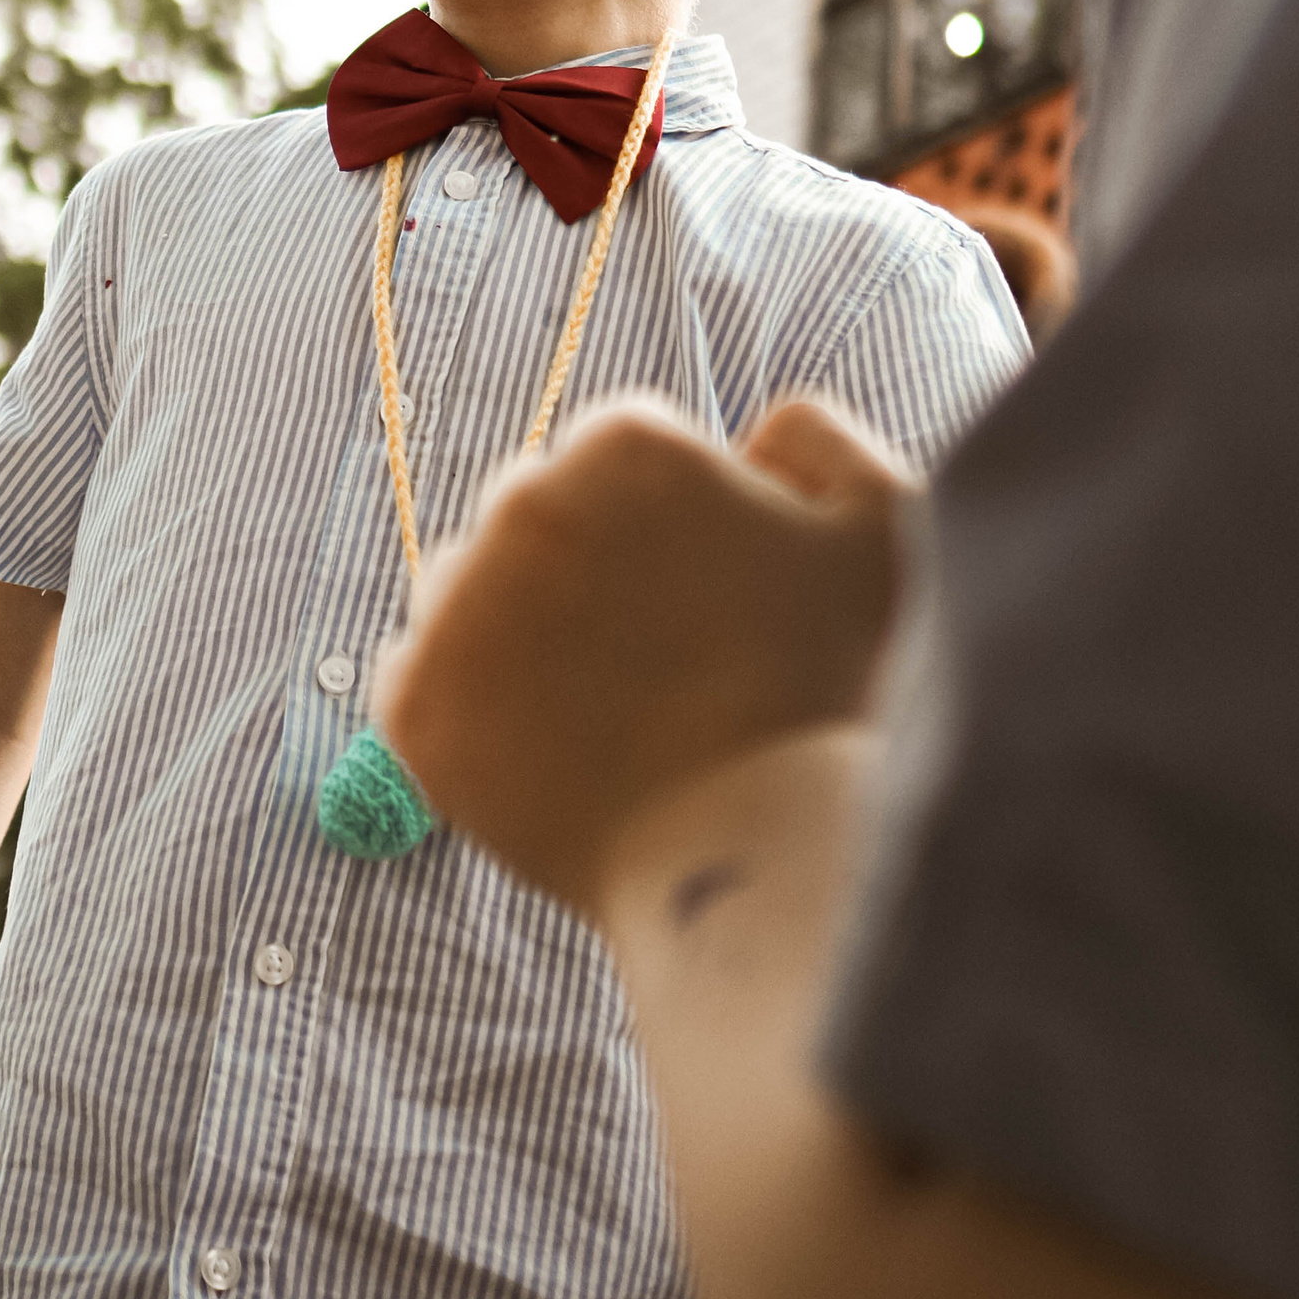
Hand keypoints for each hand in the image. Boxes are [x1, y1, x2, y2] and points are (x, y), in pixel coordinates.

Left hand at [376, 397, 908, 923]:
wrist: (761, 864)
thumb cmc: (838, 697)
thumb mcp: (884, 526)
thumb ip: (816, 441)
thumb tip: (750, 434)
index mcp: (626, 445)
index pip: (622, 454)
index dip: (676, 523)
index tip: (713, 596)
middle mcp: (523, 502)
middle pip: (539, 513)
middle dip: (589, 568)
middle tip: (664, 664)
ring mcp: (457, 604)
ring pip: (472, 592)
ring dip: (521, 633)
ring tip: (611, 715)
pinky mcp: (413, 703)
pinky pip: (423, 678)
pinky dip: (470, 710)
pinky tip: (552, 753)